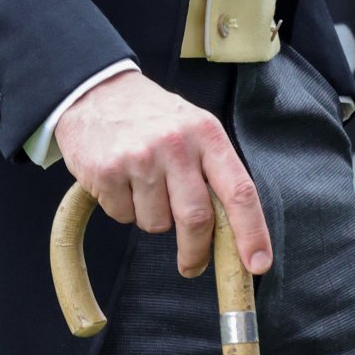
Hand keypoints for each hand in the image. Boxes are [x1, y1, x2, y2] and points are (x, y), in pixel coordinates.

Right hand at [54, 69, 270, 279]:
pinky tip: (120, 180)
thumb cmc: (152, 115)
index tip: (258, 264)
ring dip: (152, 218)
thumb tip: (234, 231)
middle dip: (196, 252)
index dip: (252, 232)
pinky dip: (123, 209)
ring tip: (142, 185)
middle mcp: (175, 143)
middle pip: (197, 219)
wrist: (95, 90)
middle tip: (191, 264)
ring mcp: (139, 157)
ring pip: (157, 224)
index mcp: (205, 132)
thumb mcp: (191, 126)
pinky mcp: (107, 171)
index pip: (239, 190)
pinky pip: (123, 216)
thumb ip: (212, 170)